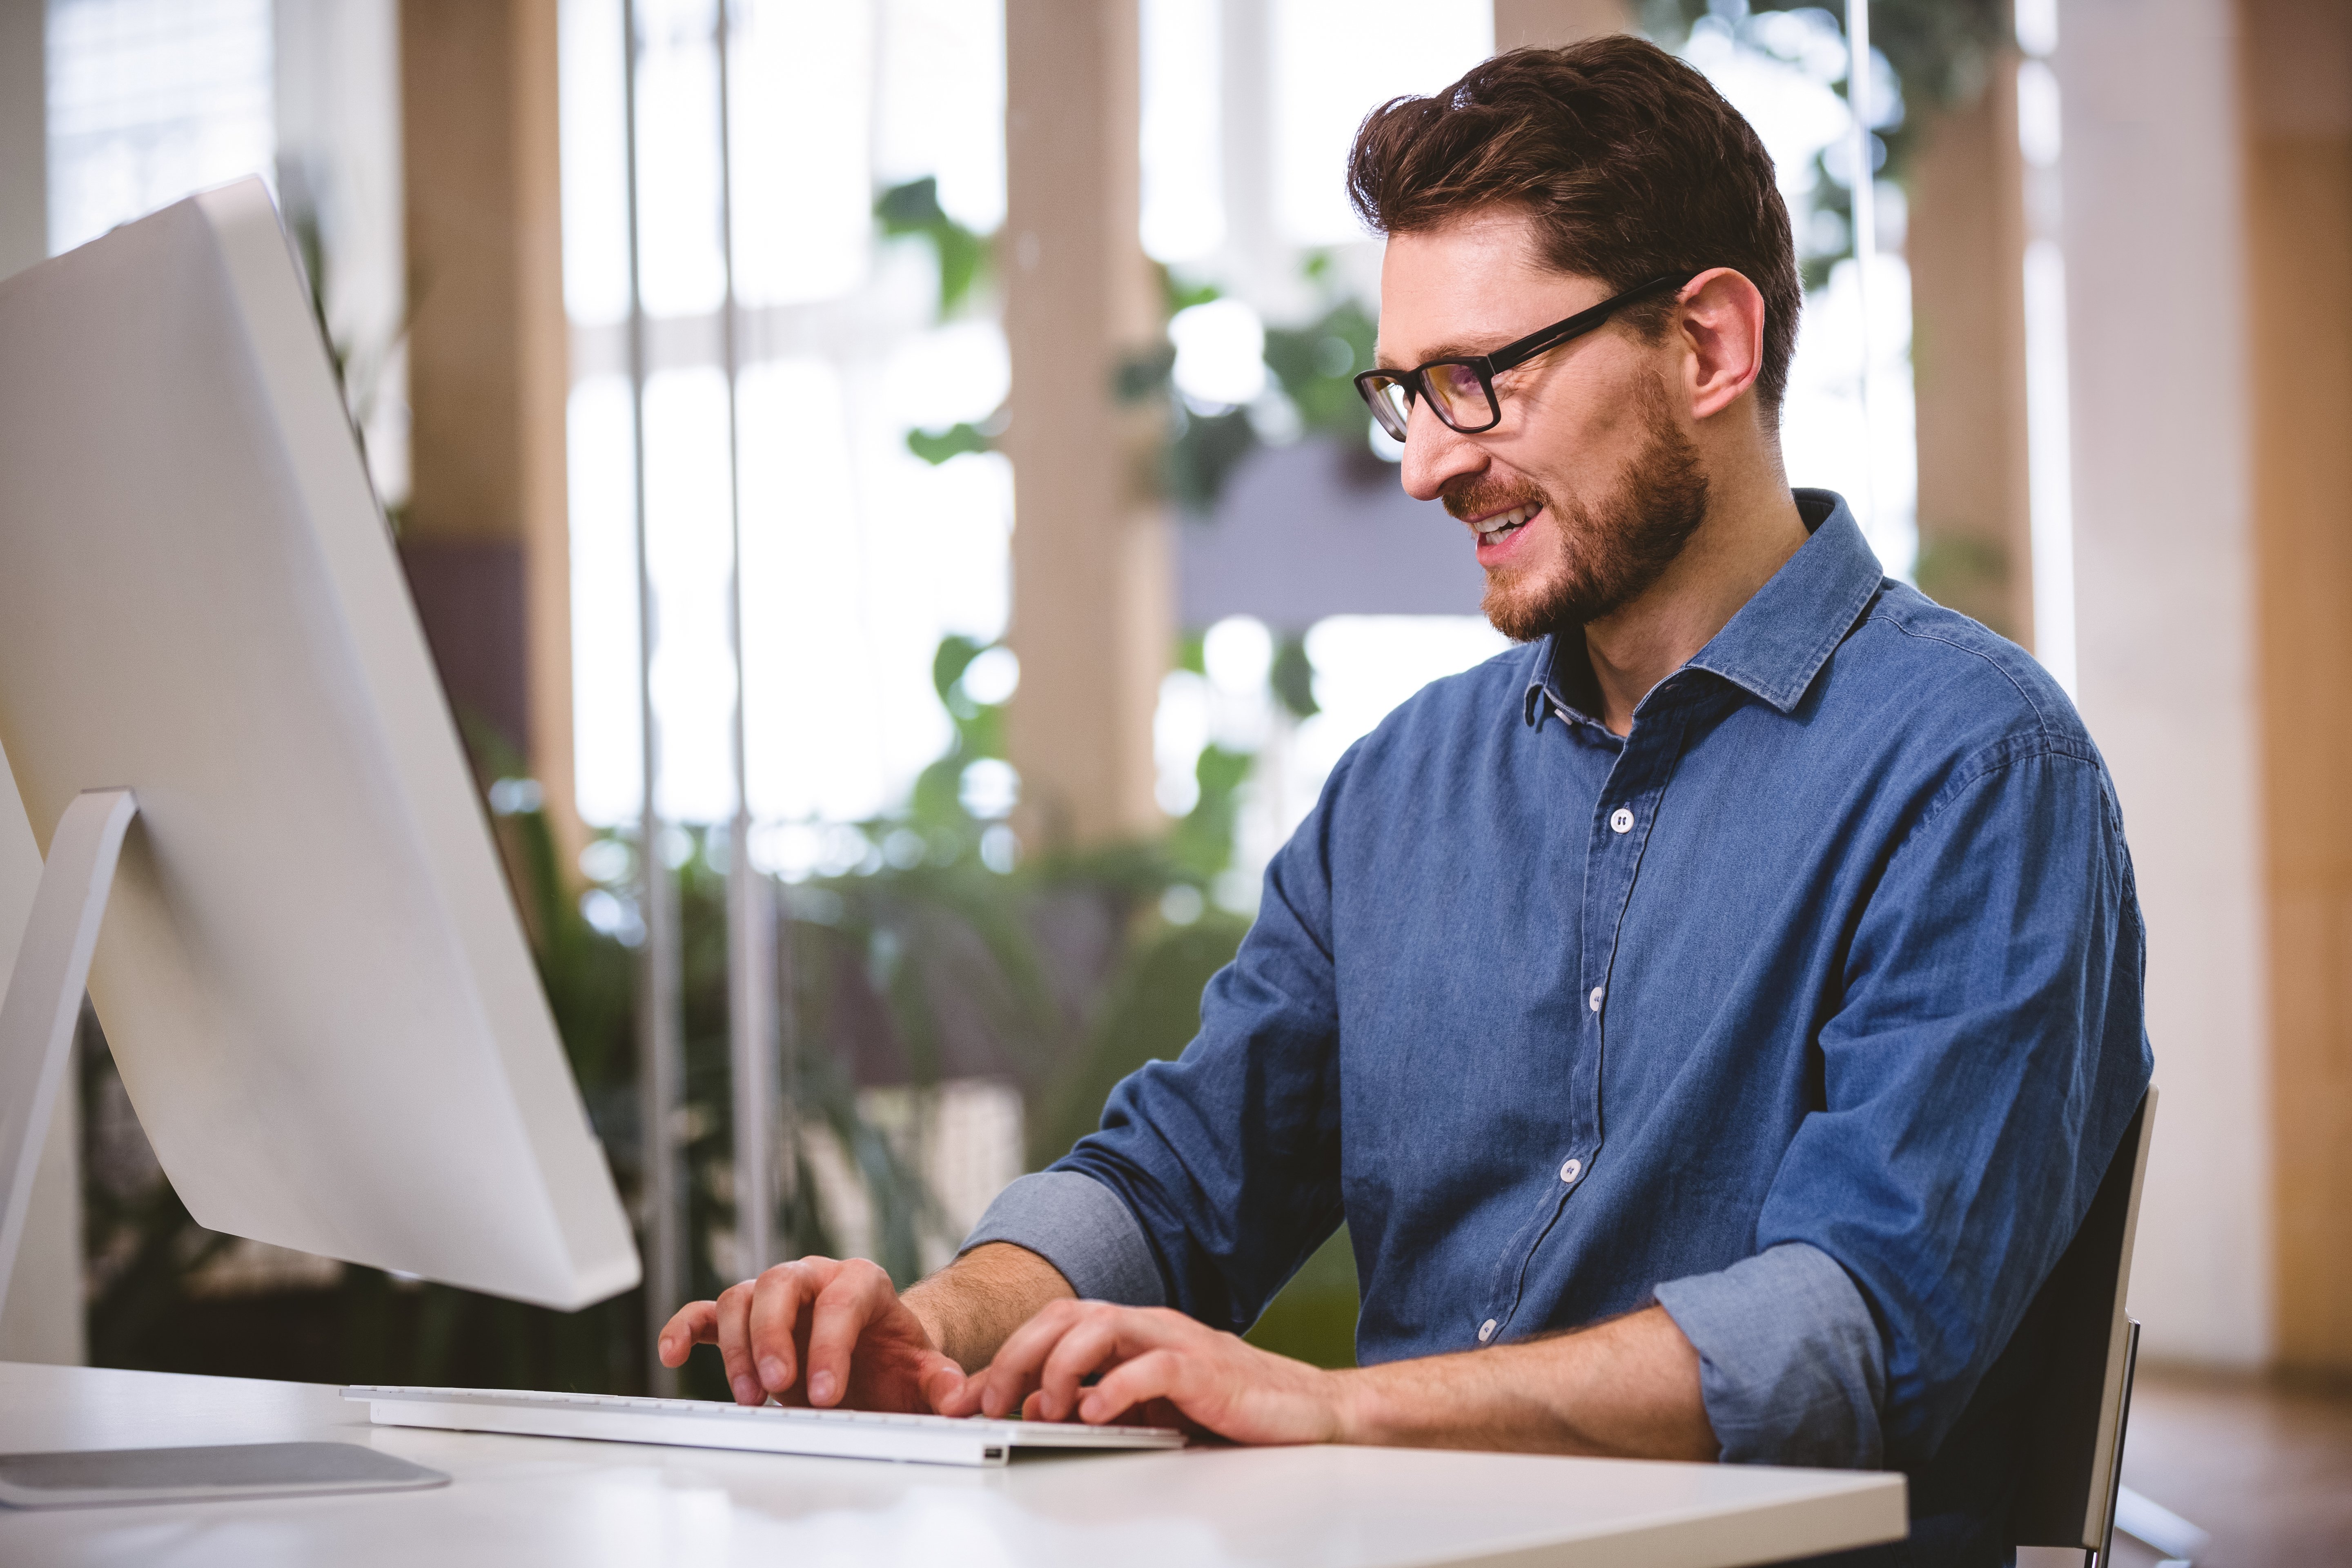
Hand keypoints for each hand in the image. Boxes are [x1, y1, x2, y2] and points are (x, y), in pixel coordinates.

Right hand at [657, 1256, 965, 1412]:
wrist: (874, 1356)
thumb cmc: (895, 1361)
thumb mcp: (923, 1371)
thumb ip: (940, 1381)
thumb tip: (957, 1395)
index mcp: (862, 1282)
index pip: (842, 1298)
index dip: (830, 1343)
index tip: (827, 1394)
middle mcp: (814, 1277)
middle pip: (781, 1283)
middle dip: (774, 1336)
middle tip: (778, 1389)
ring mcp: (776, 1295)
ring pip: (742, 1296)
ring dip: (737, 1347)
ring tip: (752, 1397)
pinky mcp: (745, 1318)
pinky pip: (706, 1313)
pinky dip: (685, 1328)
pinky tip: (671, 1354)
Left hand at [935, 1300, 1344, 1443]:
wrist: (1308, 1409)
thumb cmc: (1229, 1406)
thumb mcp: (1150, 1407)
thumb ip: (1098, 1399)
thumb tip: (1035, 1407)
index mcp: (1133, 1331)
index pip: (1055, 1324)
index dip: (1005, 1356)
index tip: (968, 1398)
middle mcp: (1150, 1326)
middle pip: (1066, 1316)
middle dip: (1016, 1355)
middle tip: (988, 1401)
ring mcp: (1179, 1343)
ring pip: (1101, 1327)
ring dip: (1060, 1367)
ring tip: (1044, 1407)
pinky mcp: (1207, 1370)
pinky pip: (1153, 1367)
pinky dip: (1116, 1388)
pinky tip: (1094, 1414)